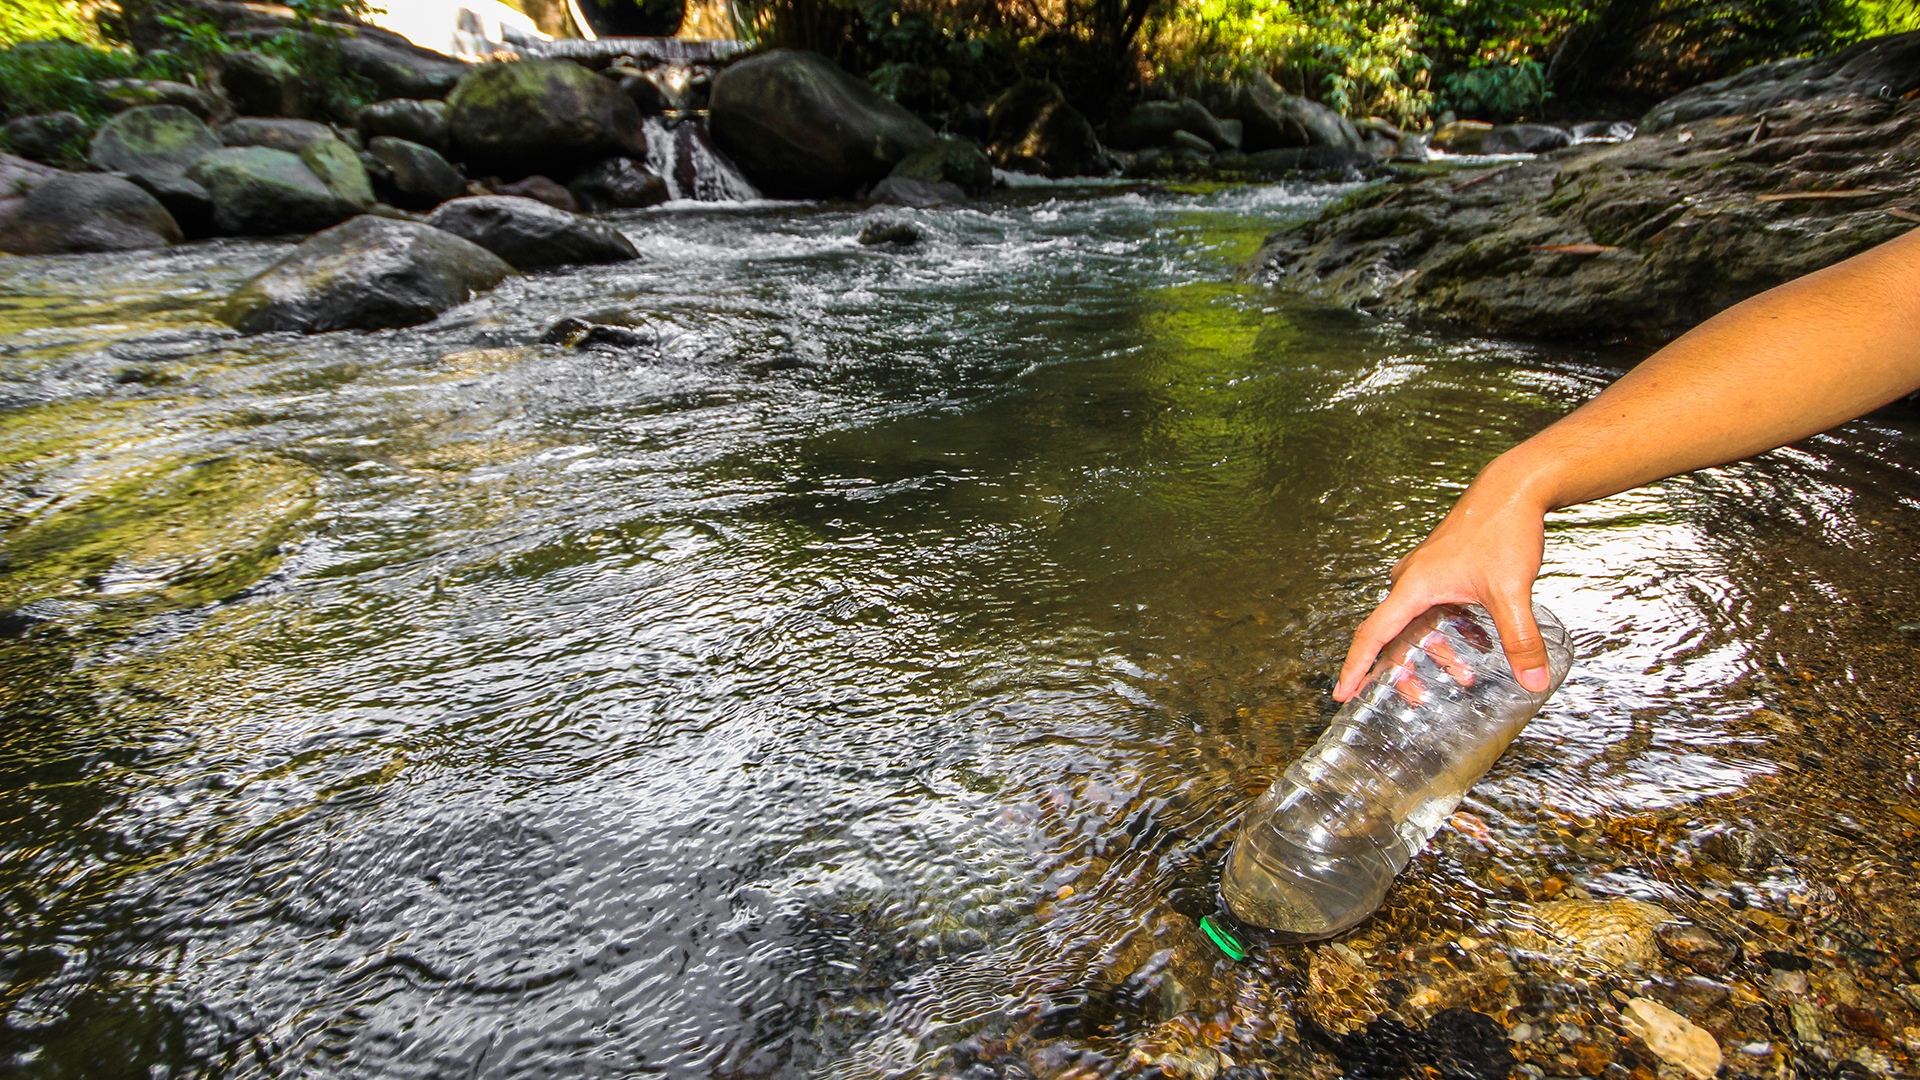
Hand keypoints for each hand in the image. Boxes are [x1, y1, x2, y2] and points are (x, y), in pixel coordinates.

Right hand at [1333, 467, 1554, 701]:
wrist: (1513, 488)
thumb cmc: (1502, 528)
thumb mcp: (1511, 592)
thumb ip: (1521, 640)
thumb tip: (1533, 682)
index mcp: (1414, 586)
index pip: (1374, 634)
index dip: (1357, 666)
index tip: (1343, 692)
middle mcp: (1411, 579)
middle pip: (1393, 634)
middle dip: (1404, 669)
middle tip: (1417, 696)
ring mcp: (1424, 572)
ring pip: (1415, 622)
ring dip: (1432, 651)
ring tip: (1462, 673)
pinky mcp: (1440, 568)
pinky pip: (1430, 607)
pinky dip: (1444, 630)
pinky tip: (1475, 640)